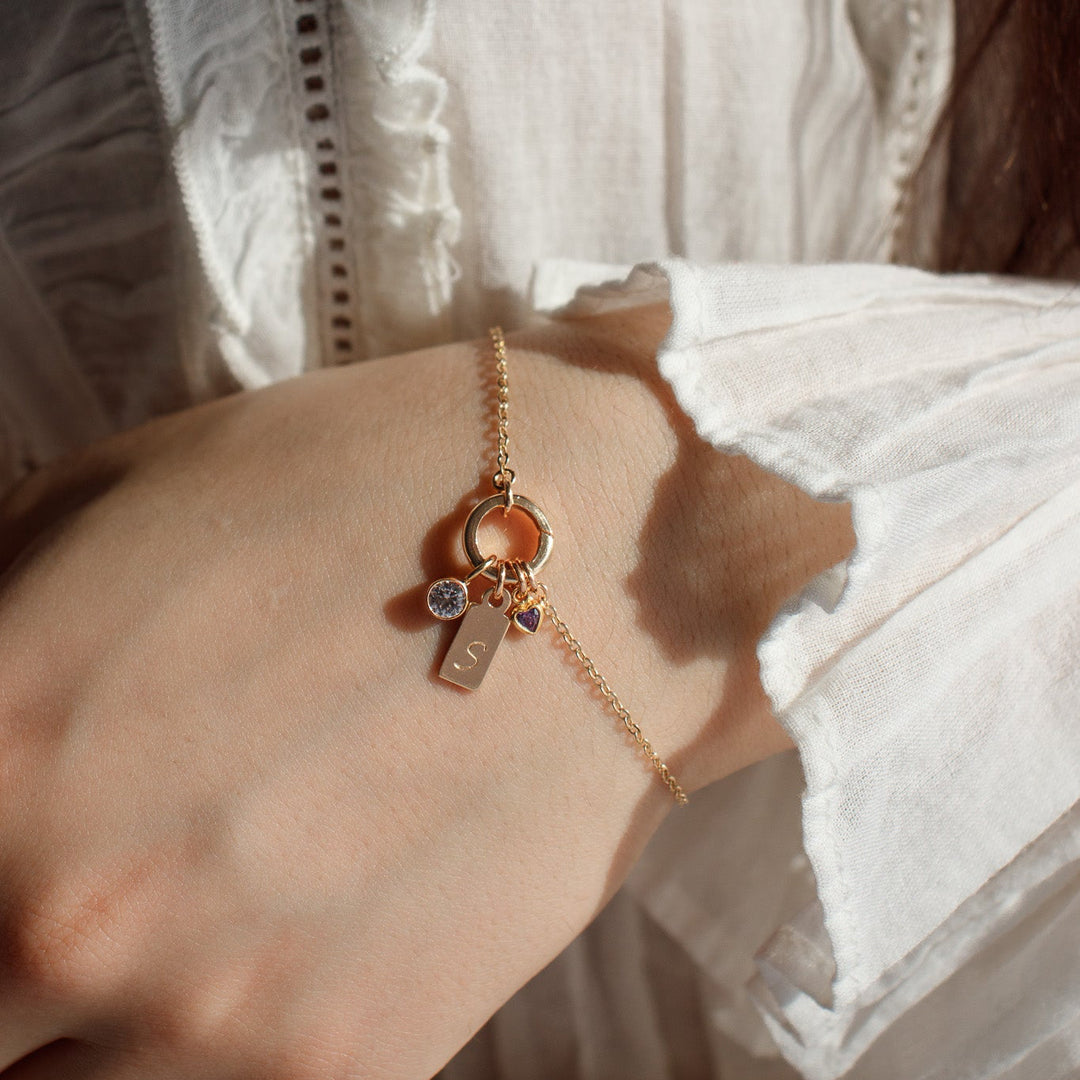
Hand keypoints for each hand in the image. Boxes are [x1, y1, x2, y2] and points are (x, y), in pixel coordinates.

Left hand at [0, 307, 851, 1077]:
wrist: (598, 556)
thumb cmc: (351, 491)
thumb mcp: (97, 508)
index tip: (11, 845)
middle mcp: (72, 915)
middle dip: (13, 950)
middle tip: (90, 874)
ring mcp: (218, 1021)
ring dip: (94, 1017)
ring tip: (188, 903)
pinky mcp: (355, 1064)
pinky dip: (217, 1031)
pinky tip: (284, 924)